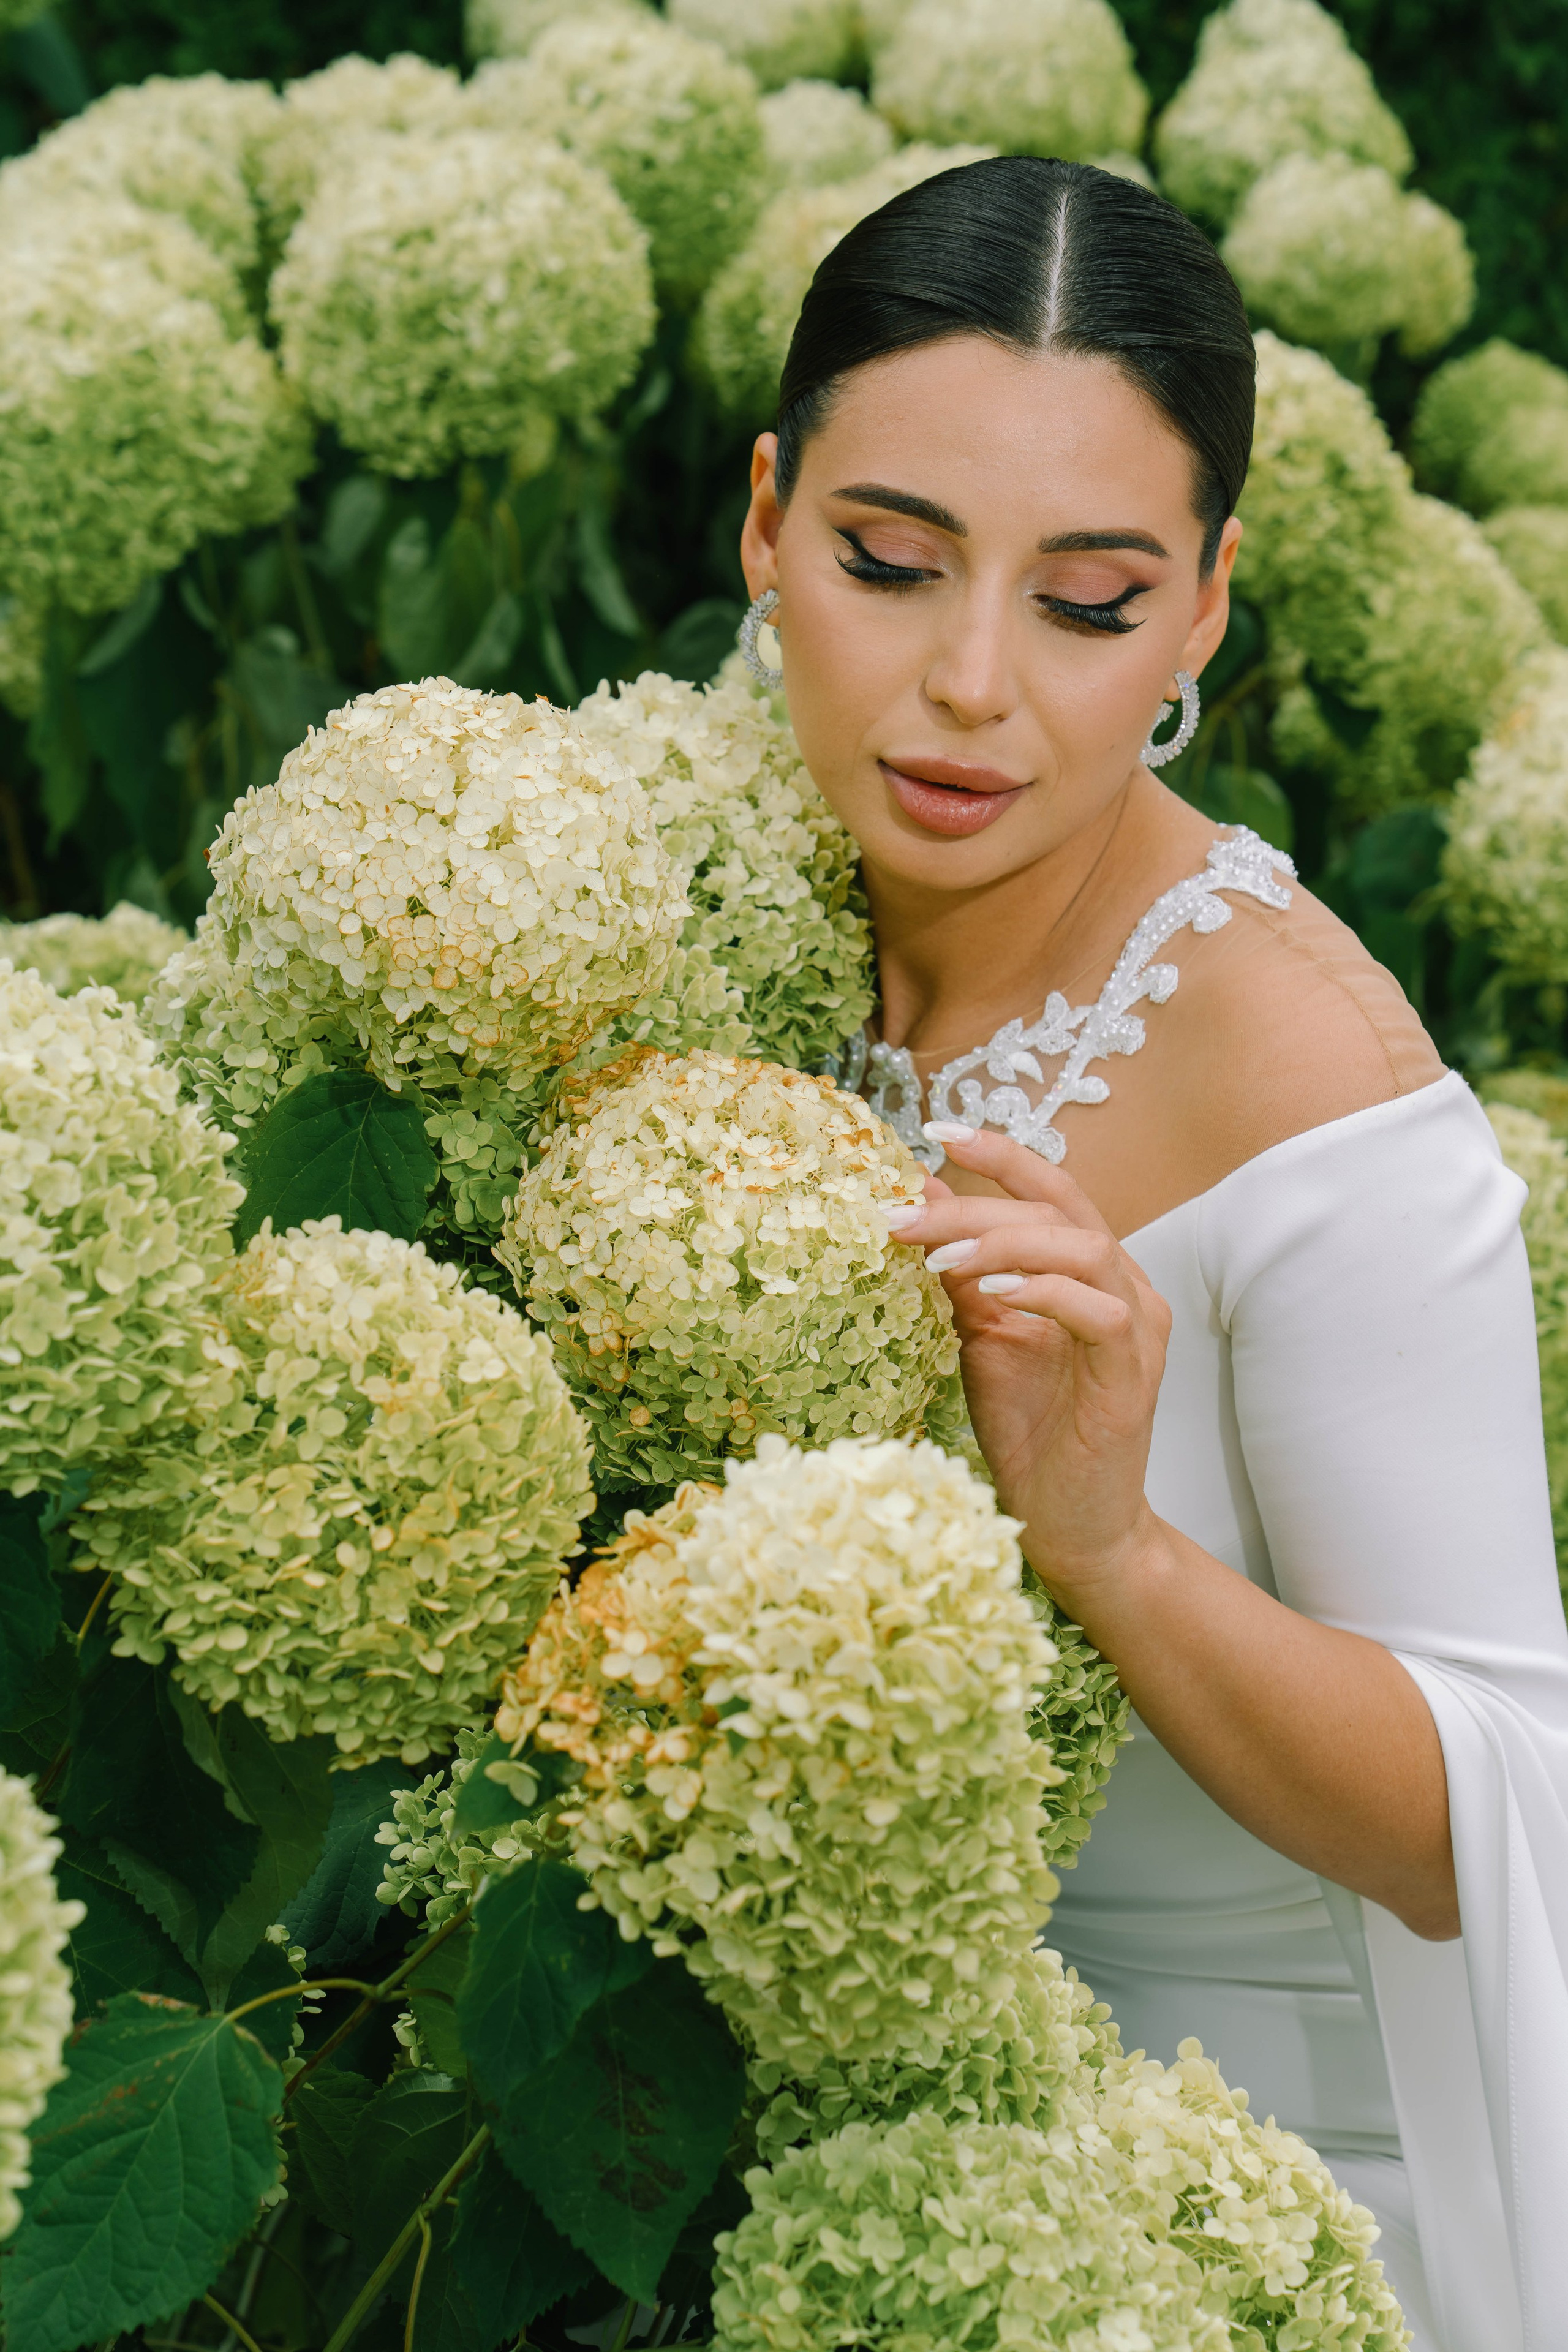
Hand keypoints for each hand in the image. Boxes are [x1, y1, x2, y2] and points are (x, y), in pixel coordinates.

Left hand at [889, 1125, 1171, 1599]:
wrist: (1073, 1527)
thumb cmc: (1030, 1433)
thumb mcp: (981, 1338)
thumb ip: (961, 1271)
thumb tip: (916, 1201)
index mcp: (1092, 1271)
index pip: (1054, 1190)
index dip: (1002, 1156)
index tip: (936, 1134)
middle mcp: (1125, 1286)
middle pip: (1060, 1210)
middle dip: (977, 1202)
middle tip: (905, 1218)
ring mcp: (1137, 1329)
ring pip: (1085, 1248)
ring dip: (1006, 1241)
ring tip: (942, 1259)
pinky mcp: (1132, 1376)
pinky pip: (1099, 1311)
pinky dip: (1045, 1291)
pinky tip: (995, 1293)